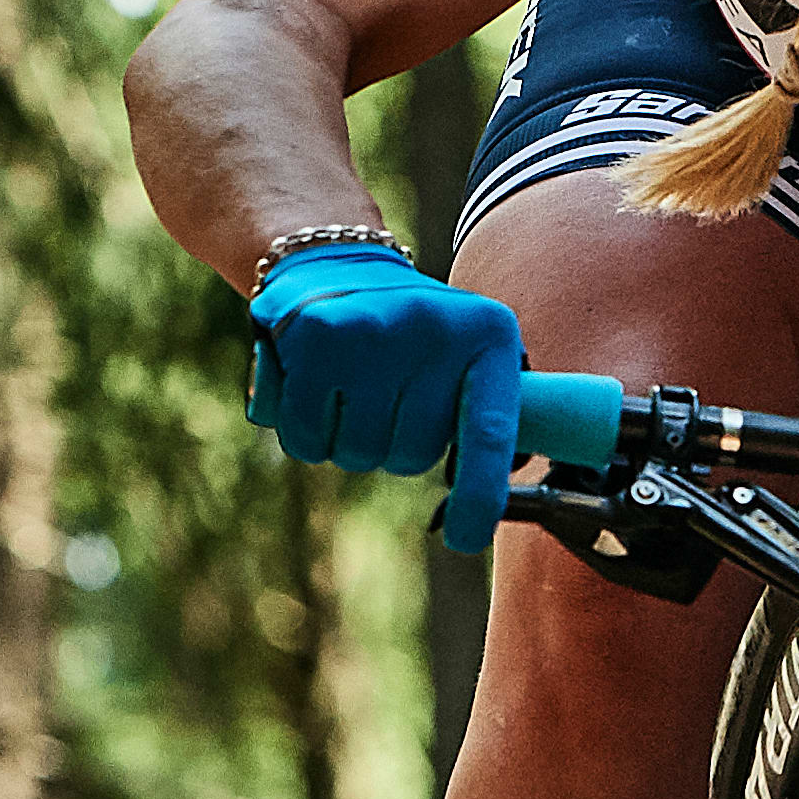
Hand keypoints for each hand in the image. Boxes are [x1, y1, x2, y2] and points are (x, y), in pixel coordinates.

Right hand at [246, 243, 524, 551]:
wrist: (334, 259)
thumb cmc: (412, 330)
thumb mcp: (467, 354)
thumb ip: (489, 419)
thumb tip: (492, 504)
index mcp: (487, 334)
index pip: (490, 432)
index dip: (480, 496)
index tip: (467, 539)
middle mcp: (434, 327)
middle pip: (412, 456)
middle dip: (394, 445)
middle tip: (386, 397)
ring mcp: (373, 328)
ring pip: (359, 454)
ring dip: (349, 440)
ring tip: (350, 387)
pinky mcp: (315, 335)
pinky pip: (308, 439)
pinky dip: (307, 433)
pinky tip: (312, 388)